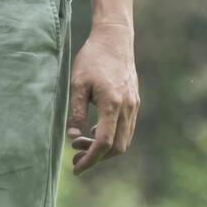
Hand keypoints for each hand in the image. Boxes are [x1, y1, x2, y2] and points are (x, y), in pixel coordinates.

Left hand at [67, 21, 138, 172]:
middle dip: (97, 157)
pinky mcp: (134, 102)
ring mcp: (133, 105)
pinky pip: (126, 129)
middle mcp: (128, 108)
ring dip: (104, 148)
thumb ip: (76, 111)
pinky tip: (94, 131)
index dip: (91, 159)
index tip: (76, 167)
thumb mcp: (77, 83)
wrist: (115, 39)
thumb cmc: (93, 58)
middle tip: (75, 156)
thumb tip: (72, 136)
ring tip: (80, 143)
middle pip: (118, 147)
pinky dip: (111, 136)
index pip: (105, 143)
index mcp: (112, 104)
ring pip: (124, 140)